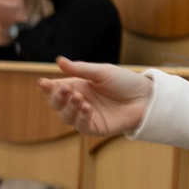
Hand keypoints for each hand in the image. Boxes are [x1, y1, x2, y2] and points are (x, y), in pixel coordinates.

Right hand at [36, 60, 152, 136]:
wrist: (145, 97)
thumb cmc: (125, 82)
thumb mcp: (102, 72)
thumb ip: (81, 70)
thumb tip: (59, 61)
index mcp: (78, 86)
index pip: (57, 88)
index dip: (48, 87)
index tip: (43, 83)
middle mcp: (79, 101)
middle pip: (57, 104)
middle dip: (57, 97)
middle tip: (63, 89)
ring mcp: (86, 116)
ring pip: (66, 117)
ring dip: (68, 107)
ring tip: (78, 98)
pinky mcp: (96, 127)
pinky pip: (82, 126)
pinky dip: (80, 117)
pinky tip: (86, 108)